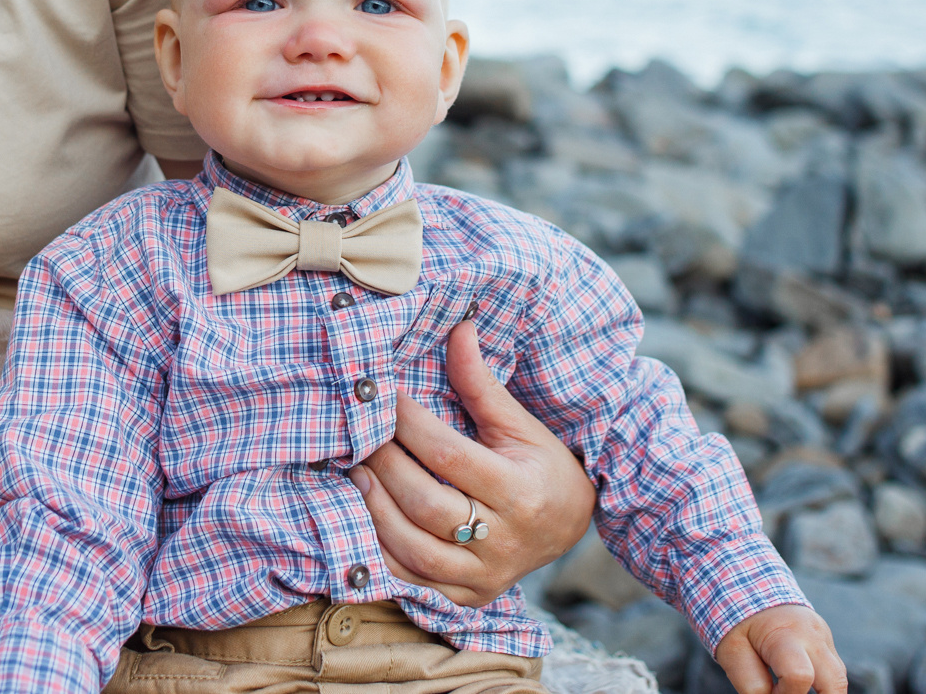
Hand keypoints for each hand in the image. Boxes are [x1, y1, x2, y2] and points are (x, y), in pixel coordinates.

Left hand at [347, 320, 594, 605]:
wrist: (569, 527)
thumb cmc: (542, 466)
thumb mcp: (520, 423)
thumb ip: (482, 383)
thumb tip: (458, 328)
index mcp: (521, 492)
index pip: (450, 456)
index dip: (409, 425)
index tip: (383, 396)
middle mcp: (505, 540)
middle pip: (427, 504)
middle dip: (385, 466)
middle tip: (358, 436)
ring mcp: (486, 576)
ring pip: (415, 550)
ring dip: (375, 510)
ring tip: (356, 474)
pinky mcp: (468, 597)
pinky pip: (413, 581)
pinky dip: (381, 552)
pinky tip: (363, 518)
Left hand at [715, 605, 845, 693]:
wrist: (753, 588)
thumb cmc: (740, 624)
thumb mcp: (733, 651)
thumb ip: (752, 684)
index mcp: (787, 633)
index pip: (799, 675)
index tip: (769, 691)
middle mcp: (814, 635)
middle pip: (836, 682)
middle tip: (789, 692)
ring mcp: (826, 639)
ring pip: (840, 680)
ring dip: (823, 693)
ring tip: (791, 689)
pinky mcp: (829, 644)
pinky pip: (833, 672)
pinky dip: (821, 685)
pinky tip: (798, 685)